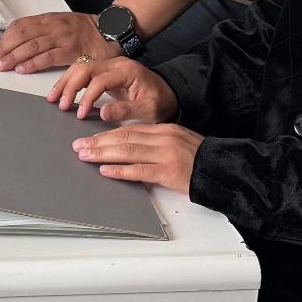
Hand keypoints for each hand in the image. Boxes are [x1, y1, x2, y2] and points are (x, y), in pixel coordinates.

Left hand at [0, 11, 112, 73]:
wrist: (111, 30)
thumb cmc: (85, 30)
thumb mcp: (61, 23)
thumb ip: (43, 30)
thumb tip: (21, 42)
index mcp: (49, 19)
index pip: (20, 25)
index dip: (6, 38)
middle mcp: (53, 26)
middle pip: (22, 35)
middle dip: (5, 49)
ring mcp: (63, 37)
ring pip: (32, 46)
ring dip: (14, 57)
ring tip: (3, 66)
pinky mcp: (72, 50)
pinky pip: (48, 57)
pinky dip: (33, 63)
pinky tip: (23, 69)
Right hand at [47, 57, 177, 123]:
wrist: (169, 93)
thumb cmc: (160, 101)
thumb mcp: (148, 110)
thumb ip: (126, 110)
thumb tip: (102, 113)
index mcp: (127, 71)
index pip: (99, 80)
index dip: (87, 97)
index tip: (81, 114)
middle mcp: (115, 64)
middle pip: (85, 68)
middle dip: (69, 86)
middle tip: (60, 105)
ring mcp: (109, 66)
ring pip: (80, 68)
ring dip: (65, 83)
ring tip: (54, 99)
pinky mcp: (105, 72)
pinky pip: (83, 73)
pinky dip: (70, 82)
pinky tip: (61, 94)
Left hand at [71, 124, 201, 194]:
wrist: (223, 169)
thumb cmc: (200, 159)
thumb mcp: (178, 142)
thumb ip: (155, 142)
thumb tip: (128, 148)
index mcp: (164, 129)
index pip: (129, 129)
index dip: (105, 134)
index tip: (89, 139)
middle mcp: (163, 138)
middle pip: (124, 137)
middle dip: (98, 143)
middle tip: (79, 147)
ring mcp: (165, 155)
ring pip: (128, 151)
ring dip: (103, 154)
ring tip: (85, 156)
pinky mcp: (168, 172)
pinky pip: (140, 171)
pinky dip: (120, 170)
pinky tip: (106, 171)